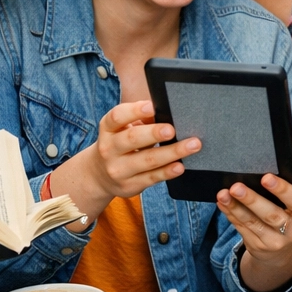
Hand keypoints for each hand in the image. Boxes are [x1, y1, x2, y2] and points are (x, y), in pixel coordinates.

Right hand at [55, 101, 199, 219]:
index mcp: (108, 129)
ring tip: (192, 145)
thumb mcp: (123, 129)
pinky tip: (180, 166)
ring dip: (172, 152)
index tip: (151, 106)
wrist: (99, 175)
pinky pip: (152, 178)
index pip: (117, 117)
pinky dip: (167, 172)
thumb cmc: (119, 144)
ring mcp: (119, 170)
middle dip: (154, 133)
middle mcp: (109, 149)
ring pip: (147, 160)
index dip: (133, 111)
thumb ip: (142, 119)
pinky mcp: (130, 185)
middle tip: (172, 130)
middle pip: (132, 139)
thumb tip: (167, 111)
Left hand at [218, 158, 291, 291]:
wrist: (285, 249)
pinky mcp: (257, 246)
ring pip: (253, 223)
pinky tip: (223, 203)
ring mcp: (274, 241)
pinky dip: (231, 214)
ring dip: (236, 207)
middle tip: (237, 187)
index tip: (266, 177)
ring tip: (224, 194)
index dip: (283, 190)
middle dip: (253, 200)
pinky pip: (242, 228)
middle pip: (272, 215)